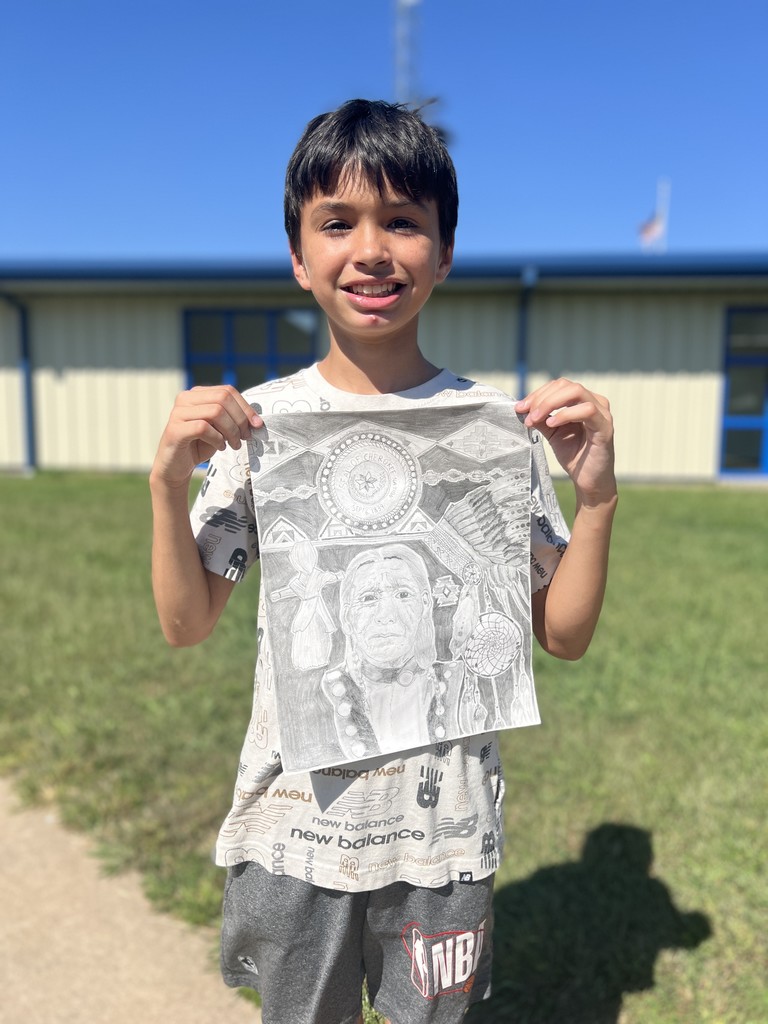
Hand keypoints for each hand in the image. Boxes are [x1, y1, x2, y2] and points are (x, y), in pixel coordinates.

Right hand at [151, 385, 262, 487]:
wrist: (176, 467)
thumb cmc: (199, 446)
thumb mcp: (220, 428)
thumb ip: (232, 419)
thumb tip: (256, 419)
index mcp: (197, 394)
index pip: (227, 391)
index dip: (246, 407)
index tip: (257, 424)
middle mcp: (185, 399)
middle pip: (223, 398)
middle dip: (240, 419)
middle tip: (245, 437)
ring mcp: (178, 413)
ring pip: (215, 412)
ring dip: (231, 431)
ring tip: (234, 445)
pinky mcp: (174, 429)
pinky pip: (203, 427)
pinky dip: (217, 439)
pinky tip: (220, 447)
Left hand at [515, 378, 615, 505]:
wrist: (589, 481)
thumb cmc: (574, 455)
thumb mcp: (553, 433)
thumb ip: (541, 419)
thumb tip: (522, 408)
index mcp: (583, 401)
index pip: (559, 386)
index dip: (538, 393)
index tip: (520, 407)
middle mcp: (596, 402)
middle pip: (566, 385)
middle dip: (542, 398)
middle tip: (526, 413)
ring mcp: (603, 413)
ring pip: (576, 392)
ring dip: (550, 403)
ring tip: (536, 418)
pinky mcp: (605, 427)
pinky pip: (587, 410)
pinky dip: (565, 414)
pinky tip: (551, 423)